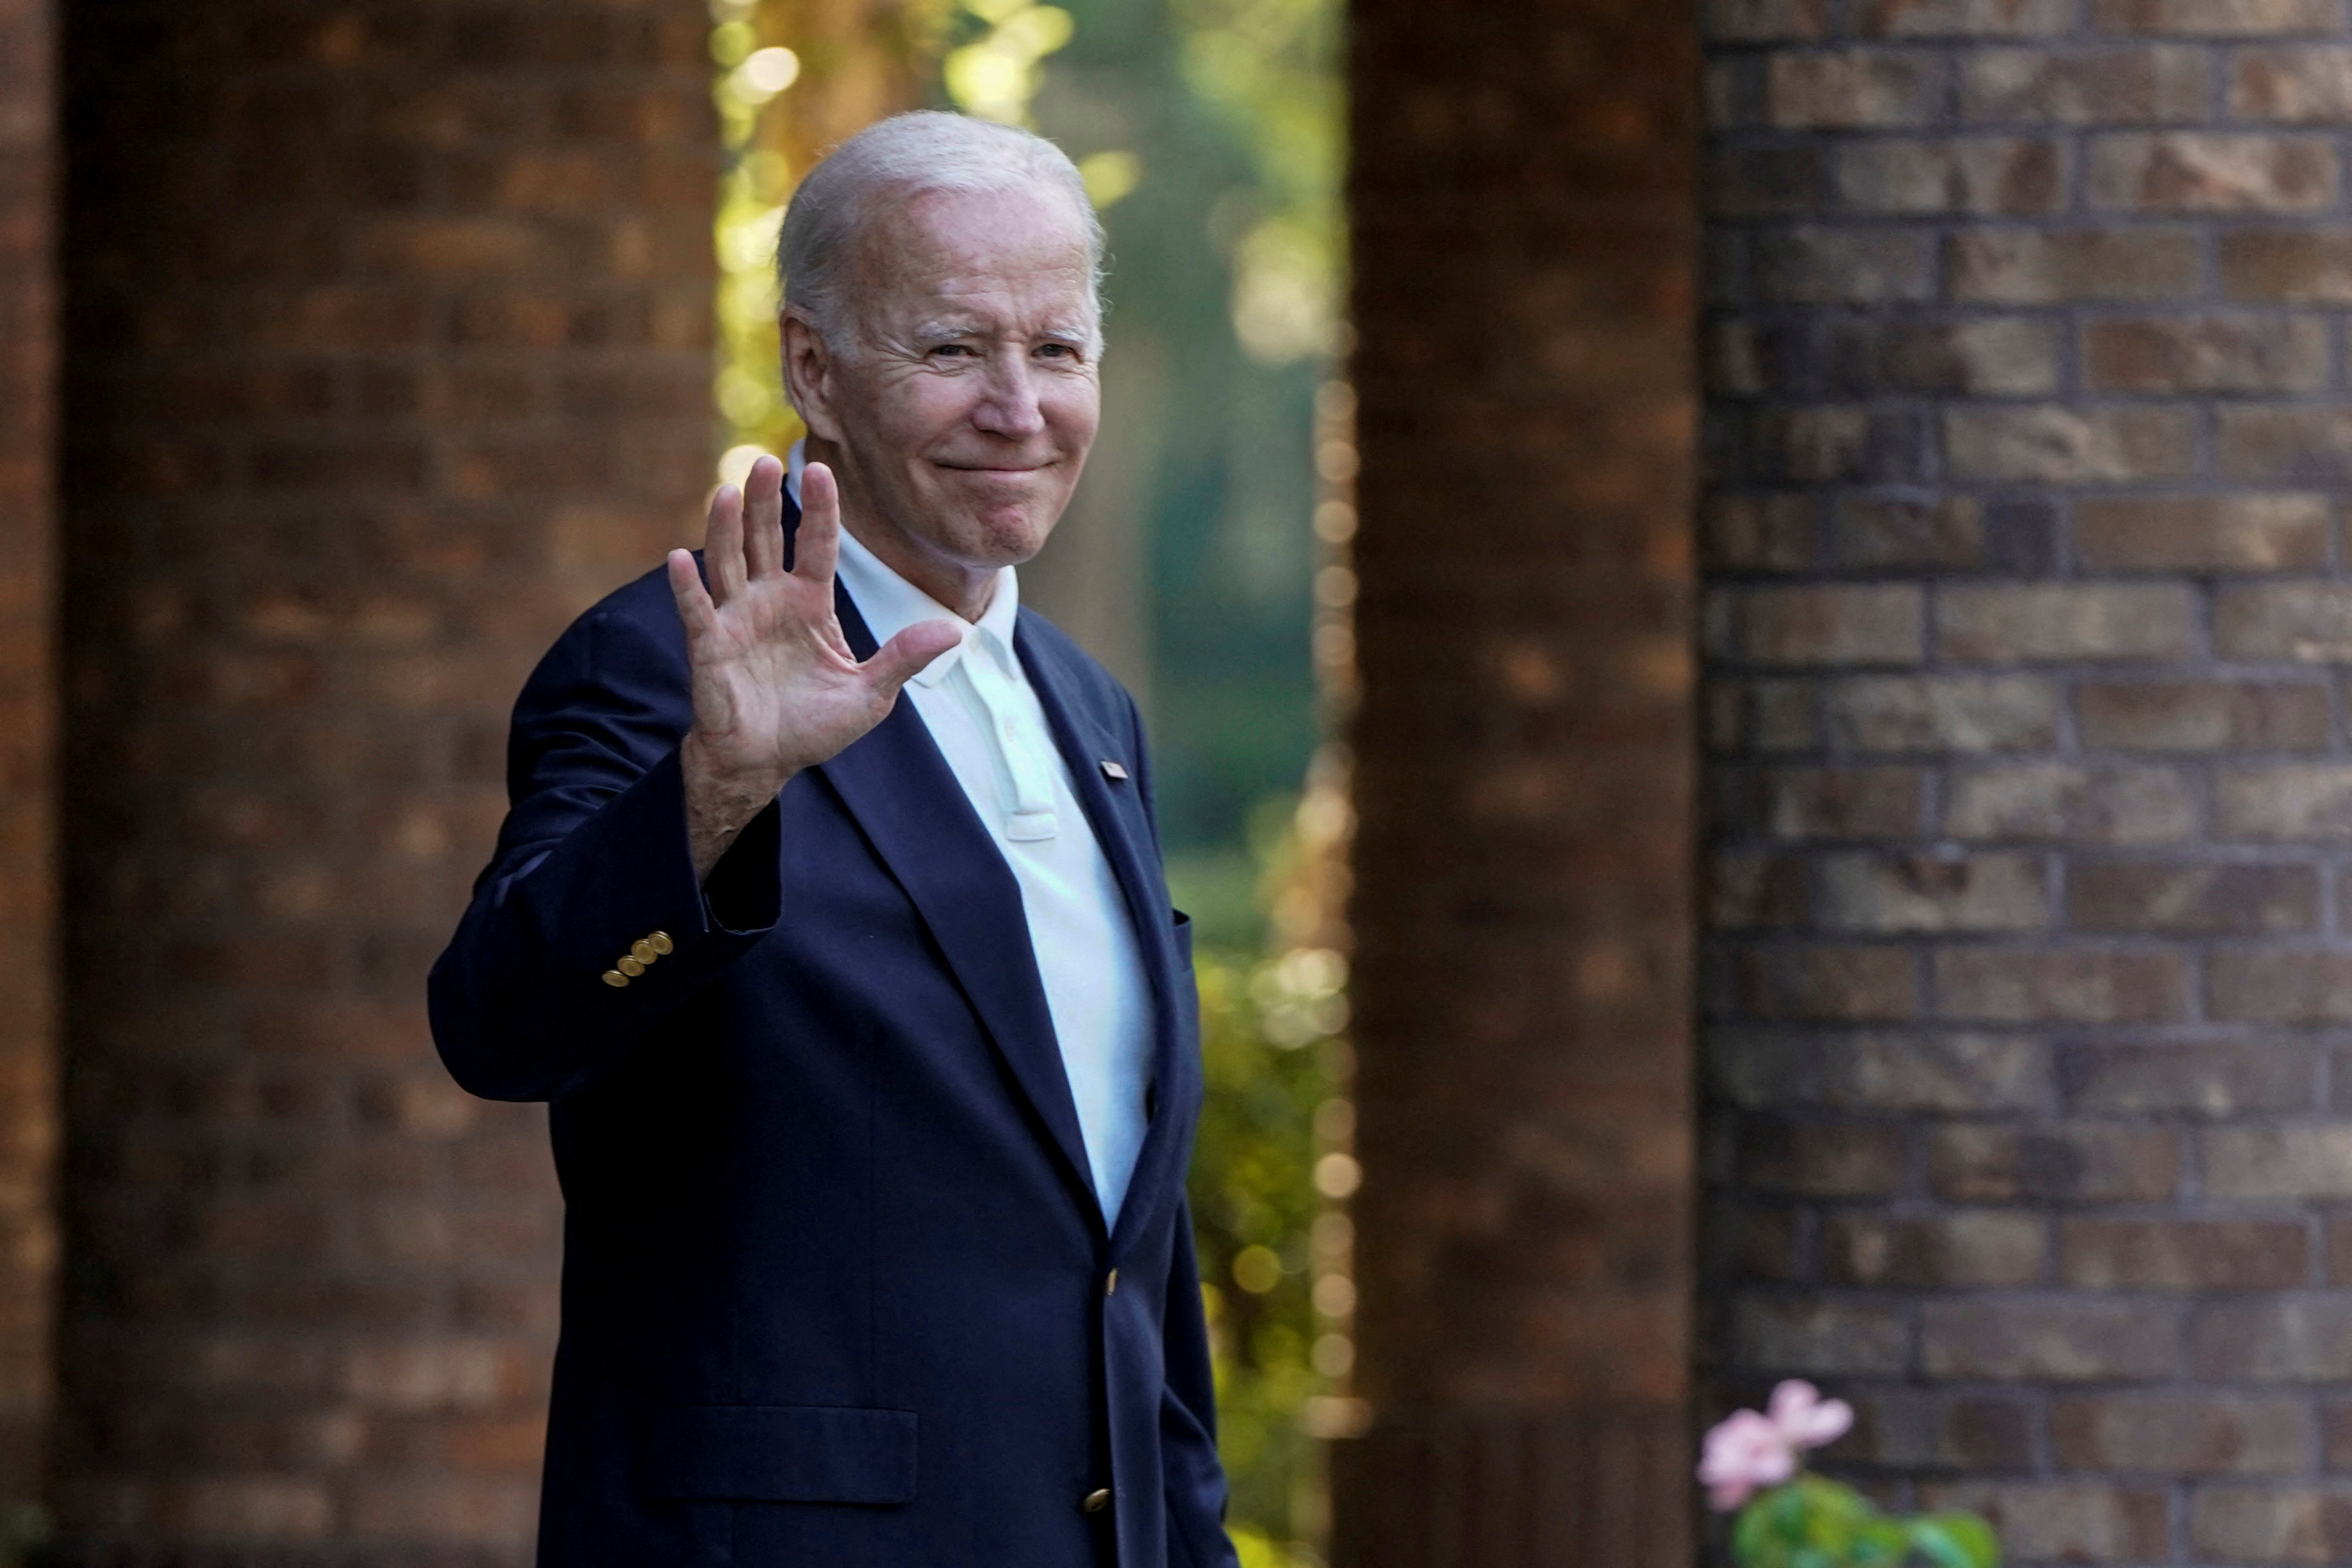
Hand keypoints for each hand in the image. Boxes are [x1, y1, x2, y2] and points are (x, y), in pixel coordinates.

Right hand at [668, 456, 959, 879]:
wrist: (766, 761)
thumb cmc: (814, 725)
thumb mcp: (871, 694)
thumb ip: (904, 657)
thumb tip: (955, 630)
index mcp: (810, 603)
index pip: (817, 544)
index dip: (820, 509)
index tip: (822, 469)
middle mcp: (770, 600)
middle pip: (766, 539)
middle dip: (764, 501)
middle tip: (764, 461)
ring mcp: (736, 619)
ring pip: (729, 562)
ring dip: (724, 527)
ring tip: (724, 489)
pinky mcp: (709, 646)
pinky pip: (697, 611)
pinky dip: (688, 587)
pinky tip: (681, 557)